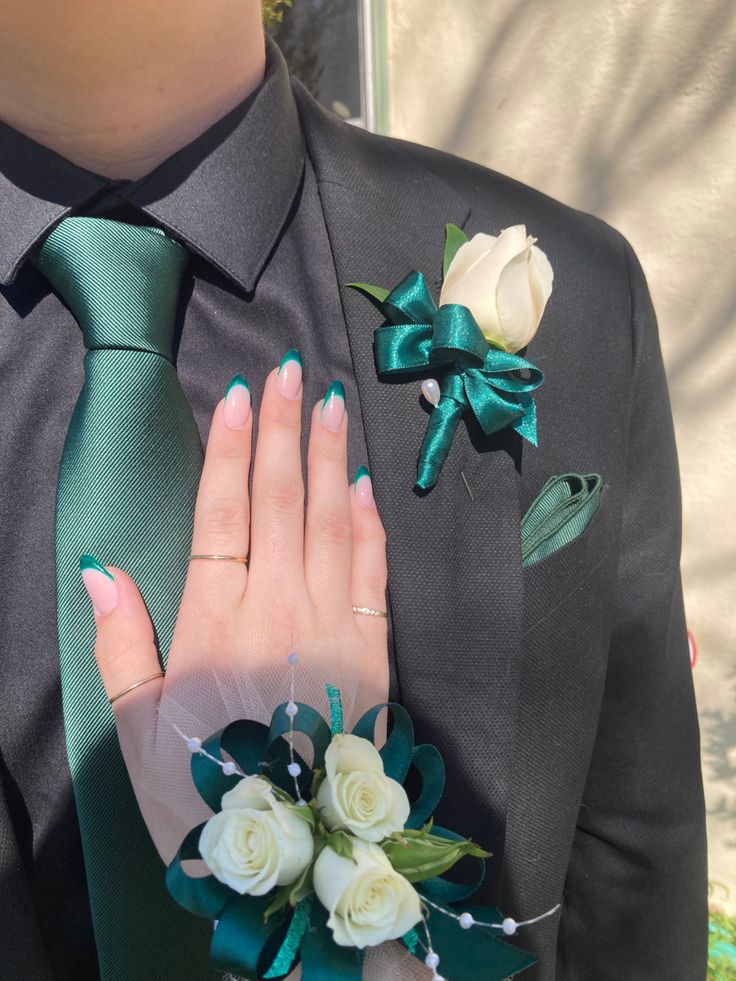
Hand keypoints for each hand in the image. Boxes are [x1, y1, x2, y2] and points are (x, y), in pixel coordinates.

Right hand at [83, 357, 388, 861]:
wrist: (301, 853)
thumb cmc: (206, 790)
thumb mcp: (137, 729)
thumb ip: (121, 643)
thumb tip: (99, 568)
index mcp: (216, 624)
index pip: (223, 513)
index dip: (230, 450)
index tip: (239, 395)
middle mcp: (280, 609)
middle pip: (280, 500)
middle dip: (284, 430)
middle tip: (291, 371)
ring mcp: (335, 624)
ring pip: (331, 520)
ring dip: (330, 457)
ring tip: (331, 403)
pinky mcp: (376, 647)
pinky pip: (373, 569)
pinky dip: (369, 521)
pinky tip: (363, 481)